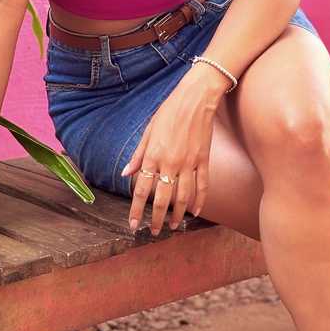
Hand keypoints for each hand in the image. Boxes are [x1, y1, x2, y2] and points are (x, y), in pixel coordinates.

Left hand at [122, 77, 216, 236]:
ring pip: (184, 197)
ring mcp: (189, 163)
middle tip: (153, 232)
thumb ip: (138, 154)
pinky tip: (195, 212)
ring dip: (178, 215)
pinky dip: (200, 201)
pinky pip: (203, 186)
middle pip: (162, 198)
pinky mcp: (204, 160)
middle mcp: (170, 163)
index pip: (142, 189)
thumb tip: (125, 173)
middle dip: (156, 218)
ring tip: (172, 226)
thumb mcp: (148, 130)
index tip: (133, 225)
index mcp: (153, 155)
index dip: (136, 210)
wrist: (195, 99)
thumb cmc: (169, 111)